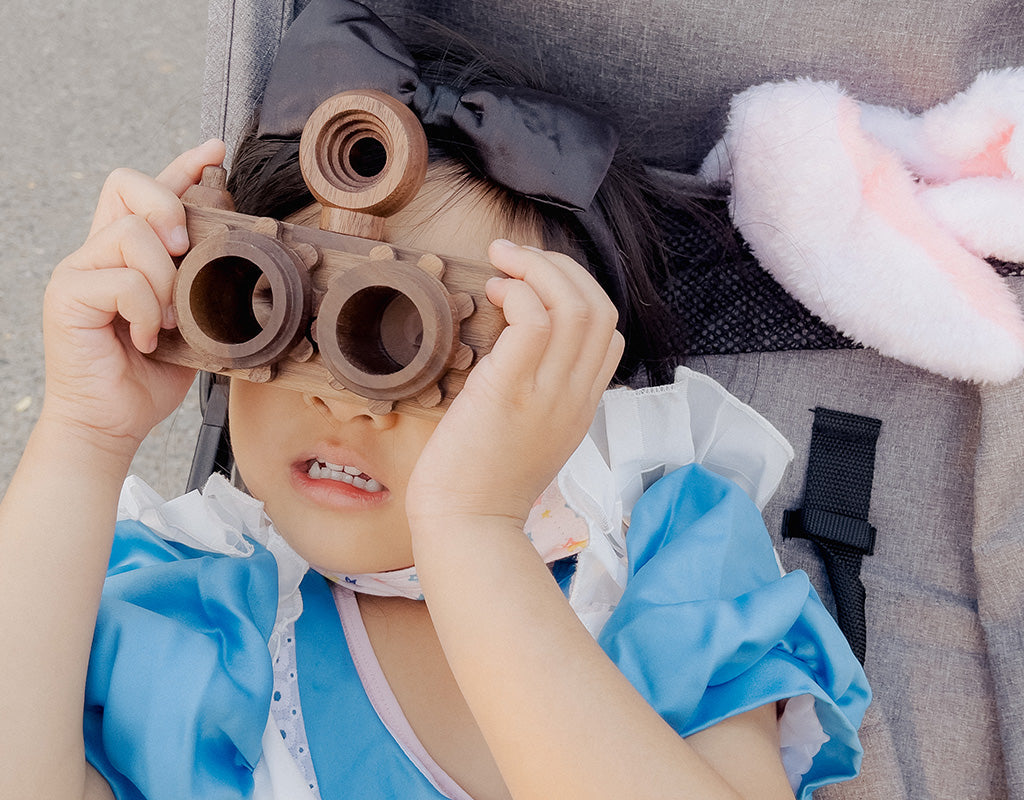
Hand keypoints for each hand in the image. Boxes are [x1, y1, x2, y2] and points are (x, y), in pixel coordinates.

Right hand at [40, 139, 224, 455]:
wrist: (114, 420)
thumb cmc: (150, 373)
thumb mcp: (192, 319)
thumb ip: (201, 282)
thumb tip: (235, 246)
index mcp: (129, 253)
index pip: (148, 190)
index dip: (182, 165)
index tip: (214, 152)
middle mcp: (99, 251)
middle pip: (127, 183)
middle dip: (169, 206)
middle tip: (184, 250)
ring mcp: (79, 270)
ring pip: (132, 234)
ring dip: (164, 280)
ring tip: (168, 321)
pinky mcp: (67, 295)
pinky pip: (122, 280)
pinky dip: (147, 311)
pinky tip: (148, 338)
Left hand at [407, 240, 623, 525]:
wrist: (467, 524)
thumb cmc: (484, 482)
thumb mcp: (530, 435)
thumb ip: (539, 394)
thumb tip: (515, 347)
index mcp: (582, 404)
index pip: (609, 333)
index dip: (578, 293)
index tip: (533, 287)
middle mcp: (576, 395)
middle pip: (600, 307)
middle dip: (562, 267)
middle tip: (517, 257)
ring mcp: (550, 392)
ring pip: (575, 305)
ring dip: (538, 268)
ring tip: (502, 261)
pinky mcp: (513, 390)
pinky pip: (536, 320)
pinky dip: (519, 294)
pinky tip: (494, 294)